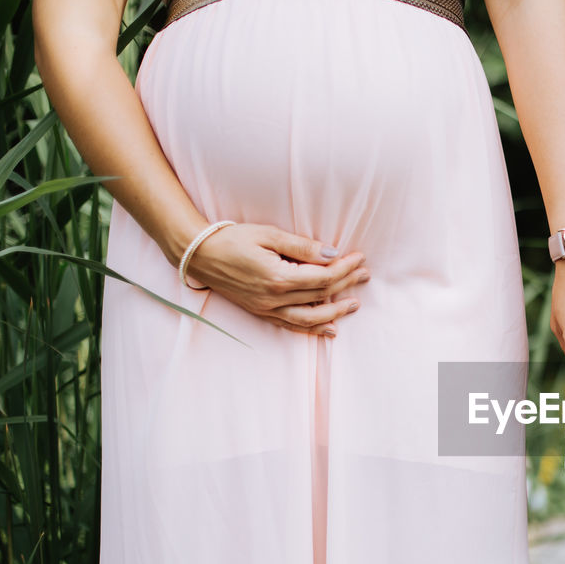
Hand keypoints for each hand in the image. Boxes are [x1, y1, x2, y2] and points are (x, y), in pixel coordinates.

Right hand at [185, 224, 369, 336]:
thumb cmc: (232, 239)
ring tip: (355, 304)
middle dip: (346, 284)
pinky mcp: (261, 312)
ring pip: (310, 318)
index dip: (345, 268)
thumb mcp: (268, 235)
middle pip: (320, 295)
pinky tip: (330, 328)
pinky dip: (313, 328)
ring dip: (335, 312)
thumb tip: (332, 253)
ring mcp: (266, 309)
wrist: (199, 254)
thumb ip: (302, 247)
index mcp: (278, 278)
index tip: (359, 258)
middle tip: (365, 275)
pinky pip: (292, 325)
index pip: (323, 277)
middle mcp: (274, 298)